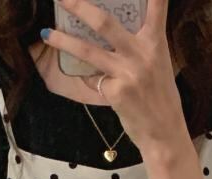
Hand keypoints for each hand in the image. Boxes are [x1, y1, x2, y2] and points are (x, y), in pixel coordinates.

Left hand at [41, 0, 181, 159]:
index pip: (156, 6)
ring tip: (47, 33)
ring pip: (88, 51)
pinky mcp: (116, 92)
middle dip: (79, 5)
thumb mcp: (158, 63)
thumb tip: (114, 29)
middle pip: (104, 22)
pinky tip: (88, 80)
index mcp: (155, 42)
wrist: (164, 133)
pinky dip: (88, 78)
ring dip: (63, 40)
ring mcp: (127, 73)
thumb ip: (141, 43)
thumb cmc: (160, 97)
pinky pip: (92, 79)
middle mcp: (141, 54)